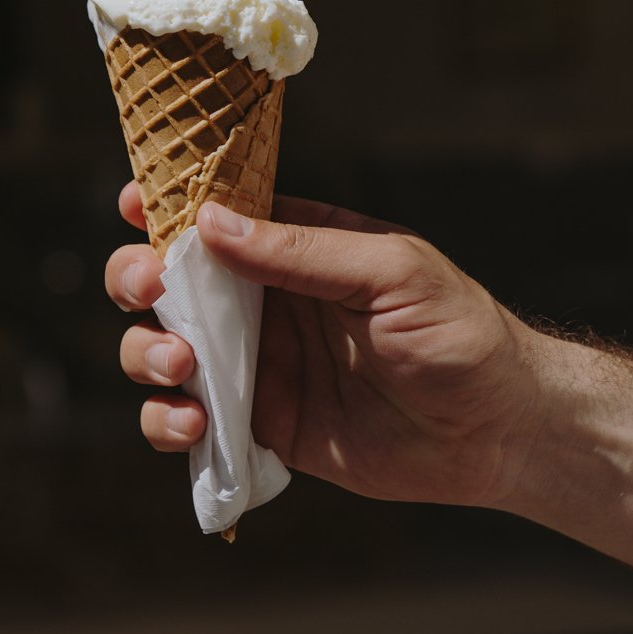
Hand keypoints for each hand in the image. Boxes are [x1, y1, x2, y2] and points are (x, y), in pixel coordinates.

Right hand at [104, 184, 544, 510]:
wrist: (497, 430)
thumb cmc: (460, 332)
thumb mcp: (391, 272)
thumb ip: (302, 251)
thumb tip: (211, 222)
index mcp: (296, 249)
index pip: (215, 216)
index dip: (165, 206)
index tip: (135, 203)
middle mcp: (266, 302)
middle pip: (168, 282)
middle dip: (138, 280)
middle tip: (150, 291)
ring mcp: (258, 366)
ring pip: (162, 350)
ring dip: (146, 354)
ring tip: (181, 367)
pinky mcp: (259, 427)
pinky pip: (188, 421)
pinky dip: (168, 423)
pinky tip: (192, 425)